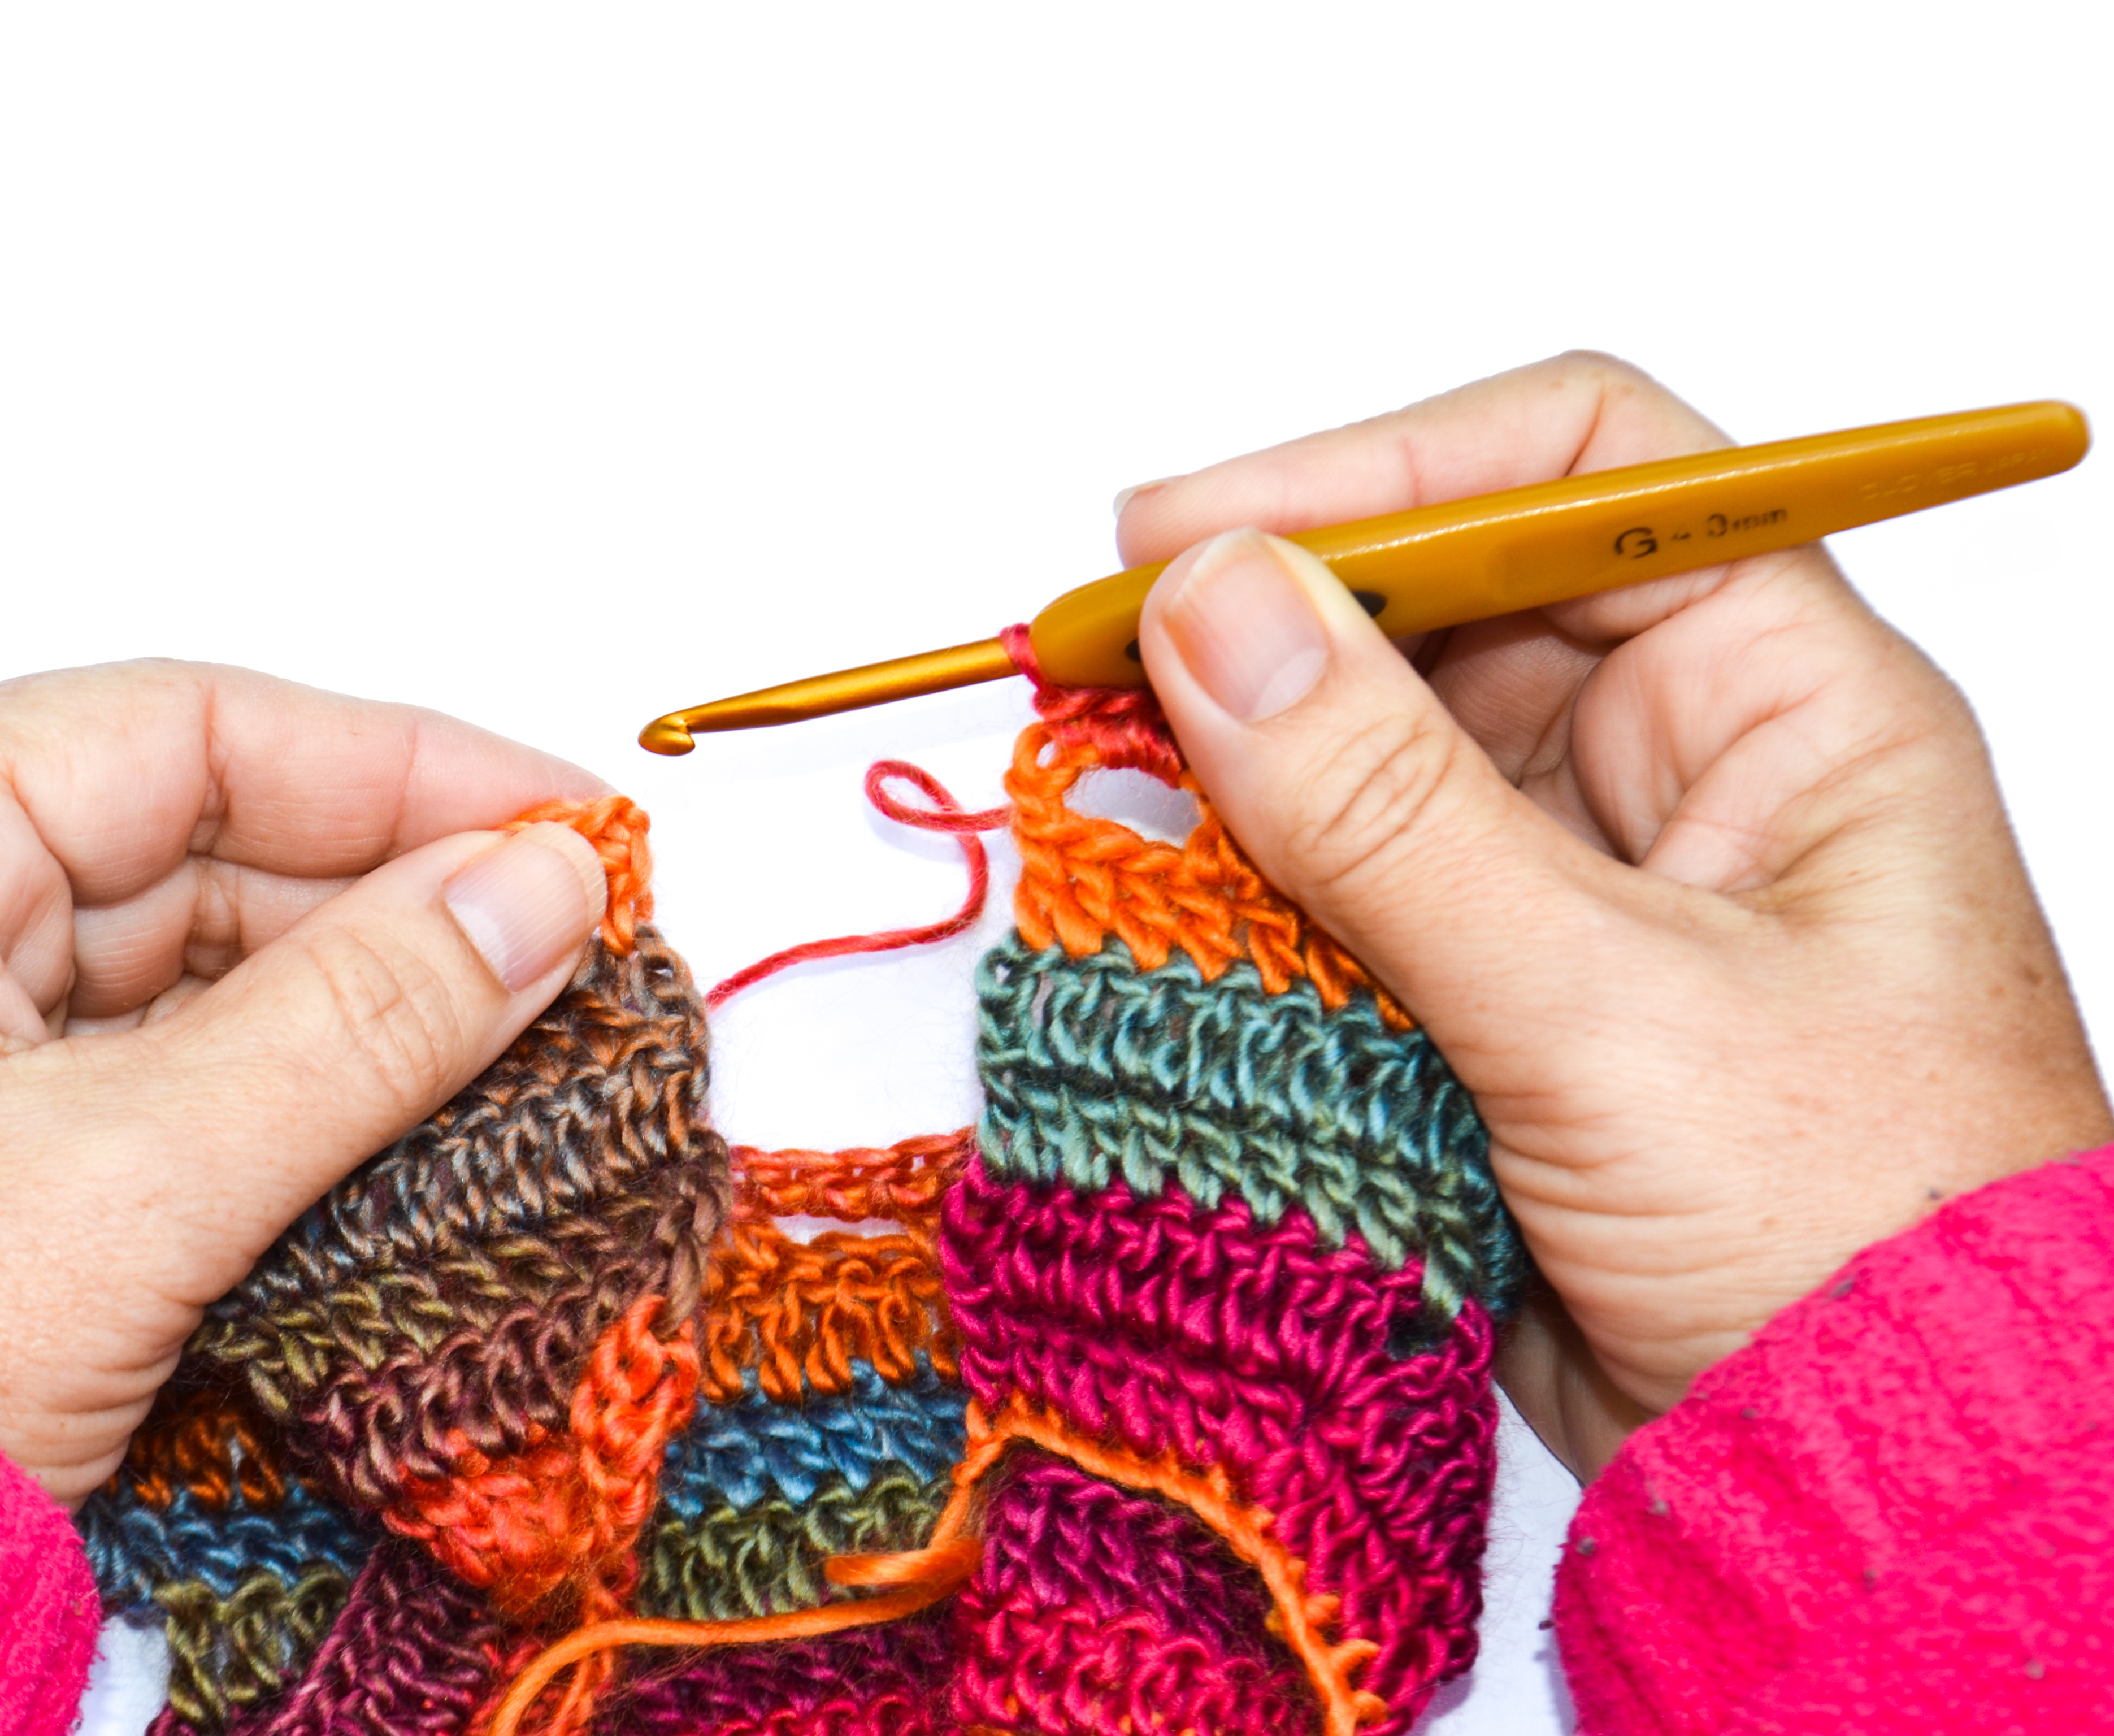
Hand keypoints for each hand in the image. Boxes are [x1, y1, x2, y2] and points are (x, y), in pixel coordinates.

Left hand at [0, 661, 609, 1504]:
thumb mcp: (132, 1185)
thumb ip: (361, 1020)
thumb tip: (545, 891)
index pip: (170, 732)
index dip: (392, 762)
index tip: (561, 812)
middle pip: (190, 840)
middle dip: (393, 888)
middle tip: (575, 927)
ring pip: (191, 962)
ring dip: (363, 992)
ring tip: (532, 1011)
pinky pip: (164, 1068)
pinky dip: (298, 1081)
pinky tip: (428, 1092)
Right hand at [1124, 353, 2113, 1476]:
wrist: (1861, 1492)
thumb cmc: (1853, 1236)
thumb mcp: (1608, 1001)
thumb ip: (1390, 806)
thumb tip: (1214, 604)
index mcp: (1783, 702)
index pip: (1576, 475)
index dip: (1379, 474)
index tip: (1190, 530)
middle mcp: (1679, 769)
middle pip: (1438, 612)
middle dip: (1267, 631)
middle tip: (1090, 662)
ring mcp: (1577, 891)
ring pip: (1367, 763)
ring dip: (1236, 777)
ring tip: (1107, 791)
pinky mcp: (1490, 1006)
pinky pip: (1340, 903)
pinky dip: (1247, 903)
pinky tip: (1166, 909)